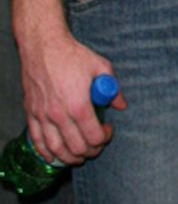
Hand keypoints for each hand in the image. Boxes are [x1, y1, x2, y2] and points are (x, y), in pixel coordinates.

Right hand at [19, 26, 123, 165]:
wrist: (42, 45)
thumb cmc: (72, 55)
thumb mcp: (100, 67)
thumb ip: (113, 88)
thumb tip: (120, 105)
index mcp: (78, 105)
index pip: (94, 137)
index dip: (104, 139)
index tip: (107, 131)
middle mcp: (59, 114)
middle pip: (77, 147)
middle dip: (91, 151)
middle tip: (96, 145)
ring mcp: (43, 116)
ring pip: (56, 149)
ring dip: (70, 157)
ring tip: (79, 156)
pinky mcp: (31, 113)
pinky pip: (36, 140)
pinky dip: (46, 152)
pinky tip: (54, 156)